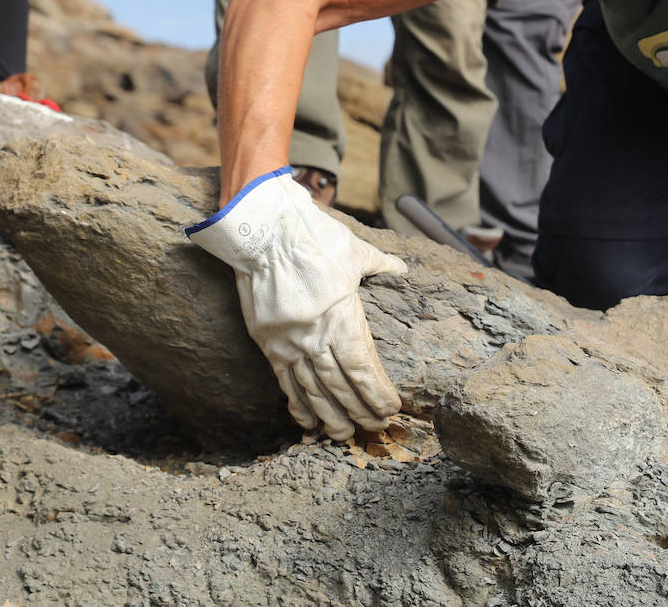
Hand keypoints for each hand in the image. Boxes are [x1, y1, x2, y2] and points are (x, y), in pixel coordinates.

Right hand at [187, 167, 405, 438]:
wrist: (265, 232)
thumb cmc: (314, 237)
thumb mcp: (356, 250)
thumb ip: (381, 264)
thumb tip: (403, 267)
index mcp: (342, 316)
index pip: (363, 367)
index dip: (377, 393)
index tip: (391, 409)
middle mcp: (316, 335)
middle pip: (341, 386)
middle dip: (359, 411)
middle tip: (373, 429)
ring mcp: (290, 341)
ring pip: (312, 390)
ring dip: (329, 416)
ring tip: (343, 436)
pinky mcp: (268, 342)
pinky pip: (283, 382)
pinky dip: (296, 404)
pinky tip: (306, 422)